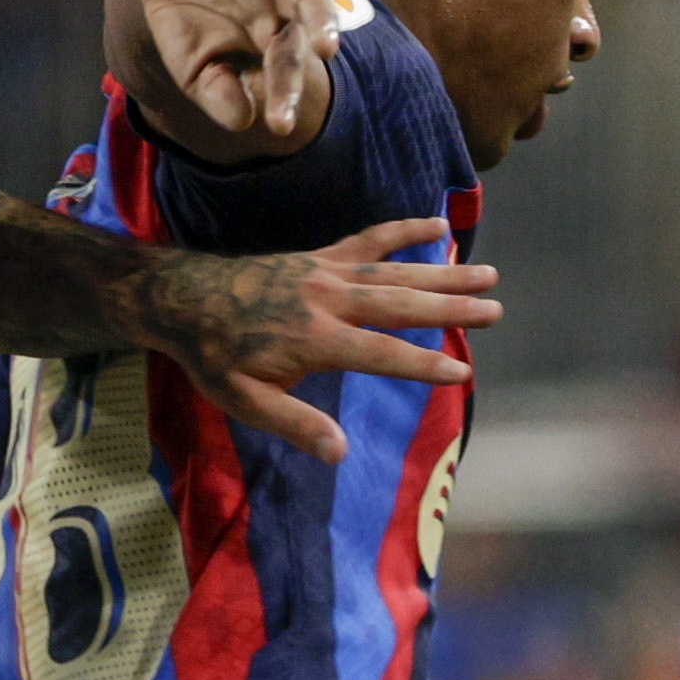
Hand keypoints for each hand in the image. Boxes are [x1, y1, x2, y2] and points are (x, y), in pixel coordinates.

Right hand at [128, 0, 342, 144]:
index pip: (287, 59)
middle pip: (304, 2)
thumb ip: (220, 94)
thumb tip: (245, 121)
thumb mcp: (198, 74)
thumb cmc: (189, 32)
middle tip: (330, 47)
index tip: (281, 125)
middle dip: (319, 21)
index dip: (284, 90)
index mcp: (272, 28)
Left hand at [135, 217, 499, 460]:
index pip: (380, 353)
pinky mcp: (321, 256)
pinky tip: (438, 227)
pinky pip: (370, 239)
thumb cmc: (214, 357)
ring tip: (488, 274)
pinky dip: (404, 231)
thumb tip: (340, 452)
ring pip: (395, 271)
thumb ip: (295, 423)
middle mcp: (328, 299)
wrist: (183, 298)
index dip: (422, 365)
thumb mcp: (244, 401)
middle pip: (401, 303)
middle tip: (495, 310)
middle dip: (451, 308)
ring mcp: (327, 272)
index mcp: (314, 339)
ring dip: (443, 272)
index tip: (462, 373)